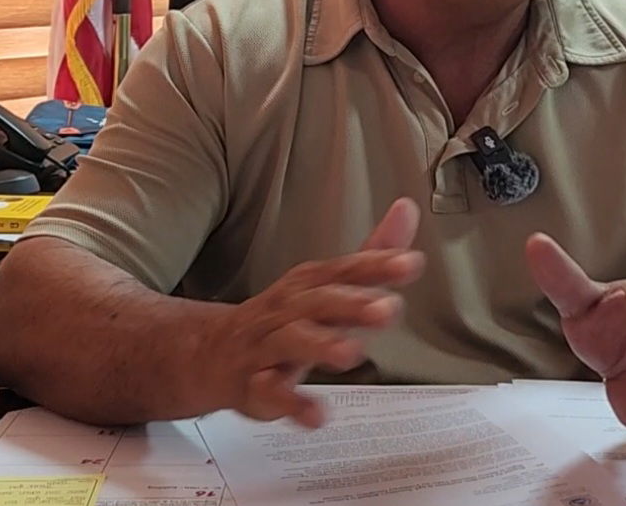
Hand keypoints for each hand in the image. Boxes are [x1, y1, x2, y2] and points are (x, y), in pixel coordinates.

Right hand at [209, 198, 423, 425]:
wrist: (215, 351)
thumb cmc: (285, 315)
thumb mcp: (329, 281)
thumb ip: (373, 253)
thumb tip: (406, 210)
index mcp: (312, 282)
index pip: (346, 269)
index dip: (377, 265)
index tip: (410, 263)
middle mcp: (290, 308)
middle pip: (322, 302)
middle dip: (354, 305)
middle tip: (388, 310)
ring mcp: (270, 345)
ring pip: (293, 341)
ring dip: (322, 346)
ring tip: (351, 354)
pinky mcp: (255, 384)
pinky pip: (271, 392)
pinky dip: (293, 403)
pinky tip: (316, 415)